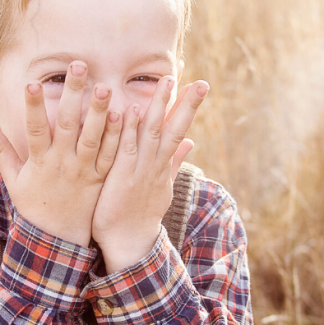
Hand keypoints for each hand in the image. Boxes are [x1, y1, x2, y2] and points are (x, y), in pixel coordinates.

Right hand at [0, 62, 122, 245]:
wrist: (58, 239)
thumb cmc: (34, 205)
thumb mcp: (14, 179)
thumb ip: (1, 150)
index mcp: (39, 162)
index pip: (34, 129)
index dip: (31, 106)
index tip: (30, 83)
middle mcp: (62, 163)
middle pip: (67, 124)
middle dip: (72, 94)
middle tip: (78, 66)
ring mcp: (84, 170)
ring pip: (93, 137)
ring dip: (100, 111)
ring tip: (105, 86)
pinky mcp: (101, 177)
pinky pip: (111, 154)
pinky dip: (119, 135)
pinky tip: (126, 114)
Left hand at [92, 77, 208, 272]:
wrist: (129, 243)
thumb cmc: (141, 213)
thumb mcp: (162, 185)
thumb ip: (175, 161)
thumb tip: (191, 141)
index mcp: (164, 164)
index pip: (179, 129)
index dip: (188, 106)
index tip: (197, 83)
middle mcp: (157, 164)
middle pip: (174, 127)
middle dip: (187, 103)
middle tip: (201, 81)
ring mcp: (141, 169)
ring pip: (153, 132)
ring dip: (160, 106)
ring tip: (167, 81)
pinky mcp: (122, 176)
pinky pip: (127, 147)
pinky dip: (131, 128)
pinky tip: (133, 109)